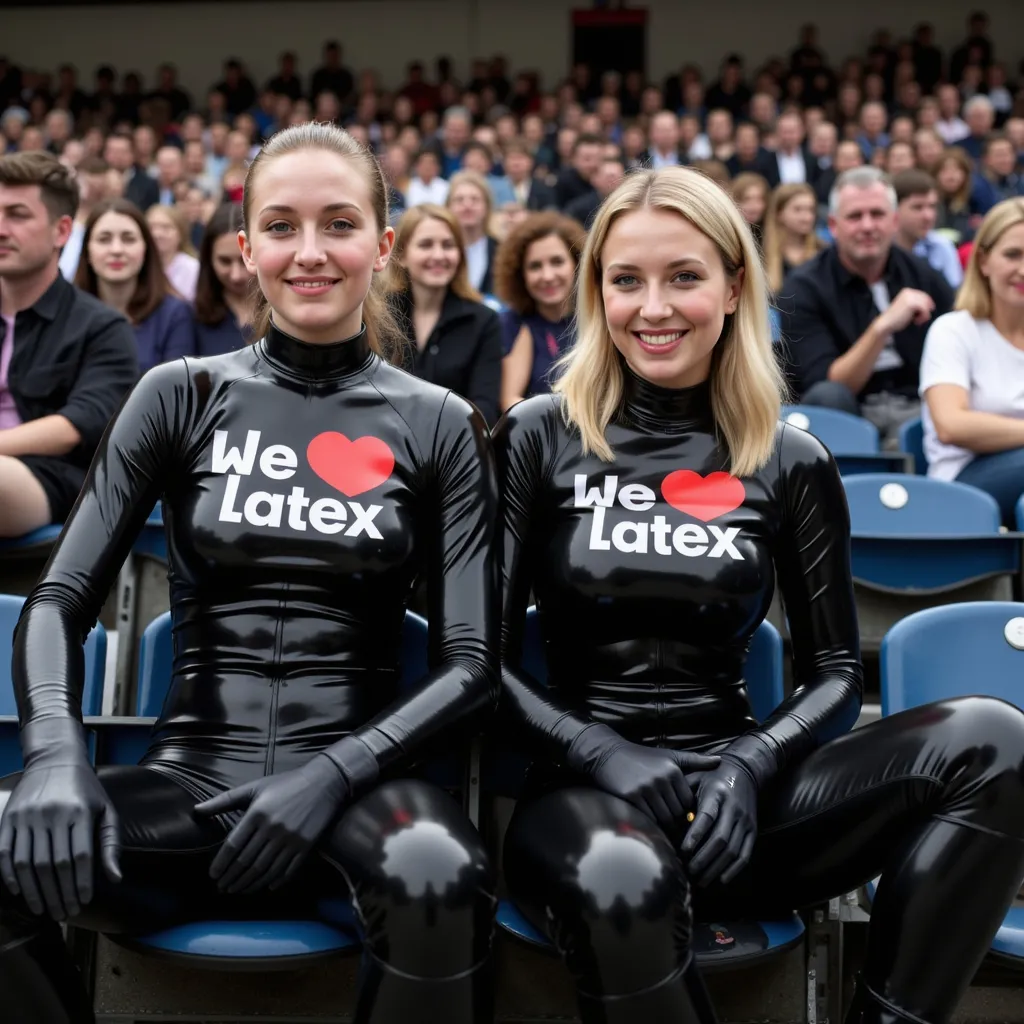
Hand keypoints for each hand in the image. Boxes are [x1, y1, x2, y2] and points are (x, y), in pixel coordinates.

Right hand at [0, 757, 120, 920]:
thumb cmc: (86, 789)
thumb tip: (116, 878)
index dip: (82, 883)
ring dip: (36, 892)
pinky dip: (11, 876)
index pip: (80, 856)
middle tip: (65, 914)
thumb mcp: (106, 810)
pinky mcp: (9, 818)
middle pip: (54, 864)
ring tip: (45, 910)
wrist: (55, 760)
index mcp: (80, 812)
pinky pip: (6, 853)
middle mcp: (52, 814)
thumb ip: (111, 843)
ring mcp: (27, 816)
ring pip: (29, 863)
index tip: (84, 902)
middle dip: (60, 894)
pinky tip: (21, 892)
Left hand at [195, 754, 348, 893]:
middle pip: (247, 862)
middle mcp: (272, 828)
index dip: (221, 864)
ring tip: (239, 890)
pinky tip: (266, 887)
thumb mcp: (254, 788)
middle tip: (223, 888)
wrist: (323, 782)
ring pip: (265, 870)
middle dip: (232, 878)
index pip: (233, 846)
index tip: (214, 876)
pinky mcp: (305, 846)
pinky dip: (275, 881)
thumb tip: (196, 811)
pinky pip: (287, 870)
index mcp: (257, 813)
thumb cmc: (285, 784)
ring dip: (249, 884)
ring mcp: (290, 839)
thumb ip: (225, 800)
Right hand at [571, 726, 720, 830]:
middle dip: (680, 826)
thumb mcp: (670, 756)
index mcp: (673, 770)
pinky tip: (653, 832)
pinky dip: (652, 828)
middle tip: (683, 840)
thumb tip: (721, 760)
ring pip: (664, 819)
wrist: (608, 754)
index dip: (689, 815)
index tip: (689, 825)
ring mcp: (646, 788)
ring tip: (671, 841)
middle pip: (678, 813)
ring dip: (667, 831)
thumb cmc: (642, 757)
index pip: (689, 802)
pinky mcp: (631, 796)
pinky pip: (648, 819)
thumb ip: (696, 760)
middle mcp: (661, 779)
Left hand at [680, 756, 757, 887]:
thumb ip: (682, 795)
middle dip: (704, 858)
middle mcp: (734, 808)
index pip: (706, 817)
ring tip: (701, 879)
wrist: (744, 769)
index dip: (695, 835)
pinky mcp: (753, 829)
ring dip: (716, 868)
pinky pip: (746, 854)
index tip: (682, 850)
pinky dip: (734, 869)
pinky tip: (722, 879)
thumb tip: (667, 818)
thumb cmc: (711, 776)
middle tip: (688, 871)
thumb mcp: (695, 778)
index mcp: (717, 793)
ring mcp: (745, 821)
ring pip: (733, 851)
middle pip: (720, 839)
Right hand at [877, 288, 935, 334]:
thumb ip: (916, 303)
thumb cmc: (896, 318)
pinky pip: (925, 309)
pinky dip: (923, 317)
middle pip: (926, 299)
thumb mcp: (906, 307)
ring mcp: (910, 297)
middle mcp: (909, 292)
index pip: (923, 296)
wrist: (885, 323)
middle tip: (920, 319)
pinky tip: (916, 321)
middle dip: (926, 310)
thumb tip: (930, 305)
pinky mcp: (912, 304)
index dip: (927, 305)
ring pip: (927, 304)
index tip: (924, 314)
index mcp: (907, 291)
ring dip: (924, 314)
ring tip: (917, 320)